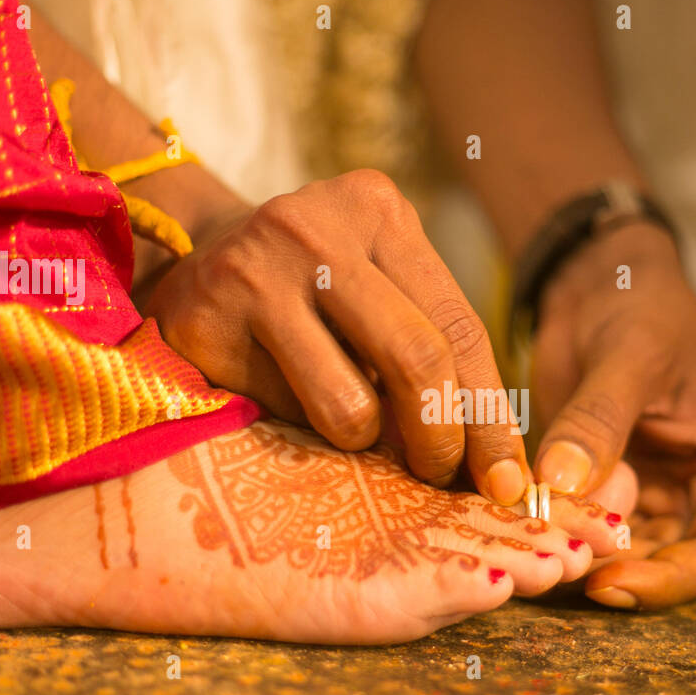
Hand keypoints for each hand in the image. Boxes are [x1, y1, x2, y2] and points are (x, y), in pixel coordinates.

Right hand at [140, 169, 531, 504]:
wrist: (185, 264)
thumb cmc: (307, 298)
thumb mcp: (374, 299)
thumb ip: (429, 357)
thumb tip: (495, 463)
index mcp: (379, 213)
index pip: (460, 327)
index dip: (491, 415)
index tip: (510, 481)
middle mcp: (321, 226)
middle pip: (419, 359)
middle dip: (443, 441)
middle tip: (440, 478)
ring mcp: (258, 266)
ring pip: (352, 403)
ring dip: (362, 441)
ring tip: (348, 427)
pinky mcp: (207, 317)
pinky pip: (285, 413)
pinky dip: (299, 427)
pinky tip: (279, 397)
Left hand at [531, 222, 695, 607]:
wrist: (602, 283)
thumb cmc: (641, 306)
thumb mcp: (628, 357)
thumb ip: (598, 421)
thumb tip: (563, 484)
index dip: (667, 580)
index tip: (607, 582)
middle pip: (670, 567)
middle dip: (612, 573)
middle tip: (550, 570)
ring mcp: (663, 504)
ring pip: (625, 559)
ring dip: (579, 558)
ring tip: (529, 553)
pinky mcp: (615, 499)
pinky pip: (589, 534)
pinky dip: (558, 536)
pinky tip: (520, 533)